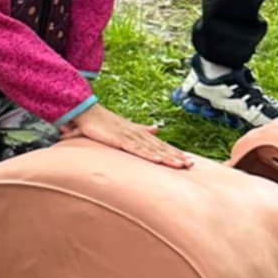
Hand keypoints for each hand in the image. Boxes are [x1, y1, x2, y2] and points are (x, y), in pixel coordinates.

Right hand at [61, 102, 192, 167]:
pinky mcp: (121, 140)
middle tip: (191, 164)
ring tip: (181, 165)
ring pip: (153, 149)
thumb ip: (141, 128)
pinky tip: (160, 160)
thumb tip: (155, 128)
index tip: (186, 159)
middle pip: (160, 147)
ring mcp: (130, 136)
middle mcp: (137, 134)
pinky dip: (149, 154)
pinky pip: (137, 149)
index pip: (159, 144)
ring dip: (168, 157)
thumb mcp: (125, 127)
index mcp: (138, 133)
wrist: (87, 113)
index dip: (173, 151)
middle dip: (176, 156)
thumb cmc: (102, 122)